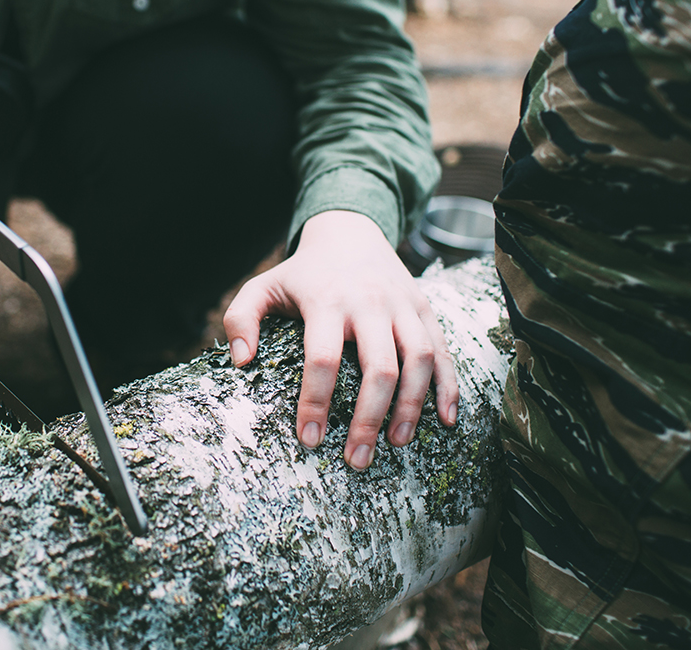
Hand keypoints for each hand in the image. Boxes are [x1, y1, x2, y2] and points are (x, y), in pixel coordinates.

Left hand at [223, 210, 456, 469]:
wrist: (349, 230)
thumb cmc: (302, 272)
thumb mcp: (263, 287)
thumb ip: (241, 319)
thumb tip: (241, 361)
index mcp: (327, 300)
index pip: (323, 358)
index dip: (316, 402)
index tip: (308, 439)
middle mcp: (369, 302)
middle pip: (379, 367)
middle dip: (369, 418)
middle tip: (357, 458)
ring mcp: (402, 305)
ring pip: (418, 359)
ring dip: (412, 406)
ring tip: (397, 443)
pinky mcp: (424, 309)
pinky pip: (444, 350)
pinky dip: (449, 385)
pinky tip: (447, 419)